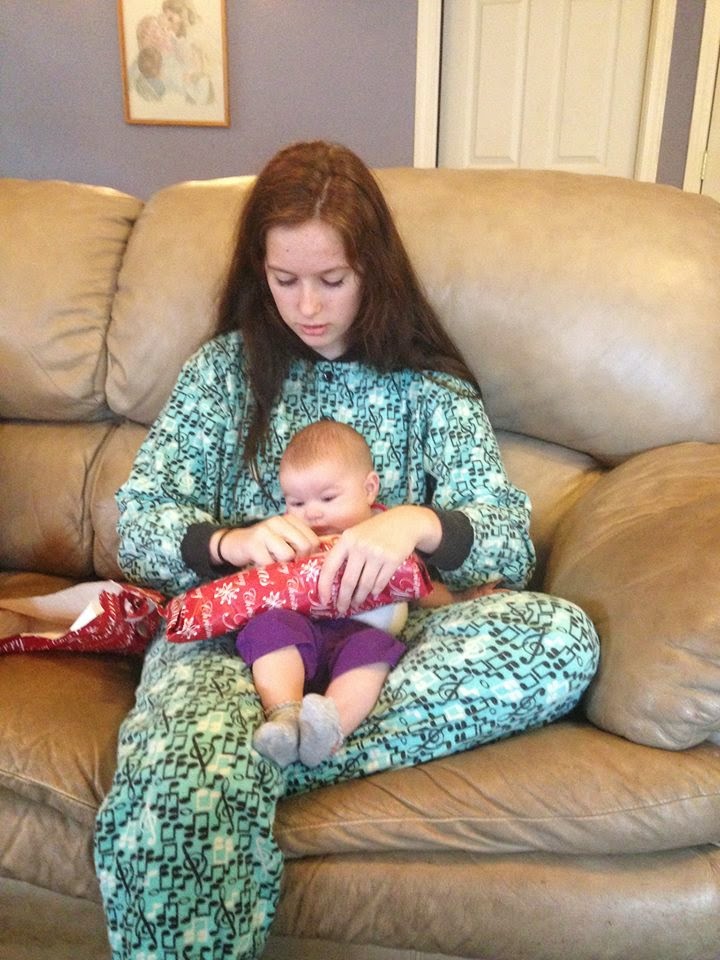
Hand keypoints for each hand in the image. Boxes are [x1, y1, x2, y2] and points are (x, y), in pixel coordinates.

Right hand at [211, 515, 319, 568]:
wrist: (233, 544)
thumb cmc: (264, 546)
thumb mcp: (284, 540)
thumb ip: (300, 544)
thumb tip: (322, 561)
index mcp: (290, 519)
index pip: (313, 540)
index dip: (310, 555)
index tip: (300, 562)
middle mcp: (279, 521)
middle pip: (304, 546)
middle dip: (299, 561)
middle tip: (289, 567)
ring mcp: (265, 531)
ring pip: (288, 555)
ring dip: (282, 566)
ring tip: (274, 564)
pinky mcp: (253, 544)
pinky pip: (269, 563)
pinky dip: (268, 570)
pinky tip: (263, 566)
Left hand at [317, 505, 441, 613]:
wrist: (404, 521)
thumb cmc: (375, 530)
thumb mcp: (356, 534)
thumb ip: (344, 550)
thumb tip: (330, 576)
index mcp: (346, 539)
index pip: (329, 566)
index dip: (324, 586)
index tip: (324, 600)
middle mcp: (360, 546)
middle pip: (348, 581)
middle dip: (344, 599)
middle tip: (342, 609)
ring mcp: (377, 553)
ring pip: (365, 584)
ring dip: (360, 597)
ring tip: (357, 602)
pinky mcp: (392, 559)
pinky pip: (380, 582)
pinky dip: (375, 591)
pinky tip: (372, 593)